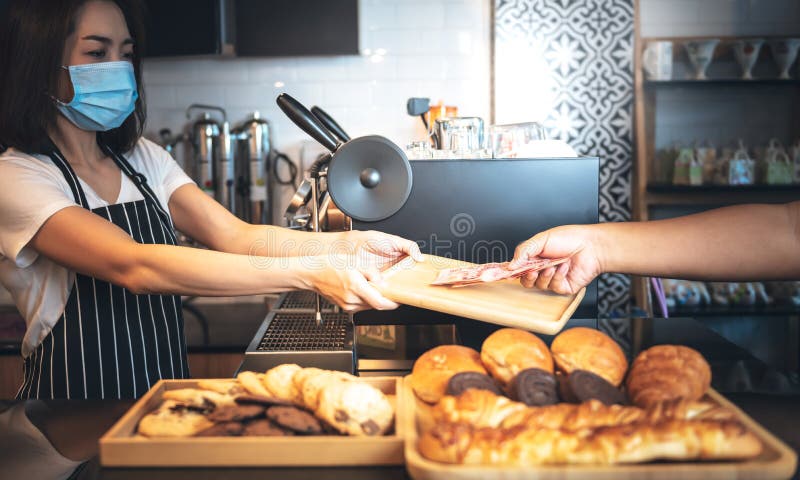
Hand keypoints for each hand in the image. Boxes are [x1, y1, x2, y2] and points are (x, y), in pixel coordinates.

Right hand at [309, 230, 423, 311]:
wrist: (311, 273)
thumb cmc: (330, 265)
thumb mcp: (355, 262)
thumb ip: (372, 272)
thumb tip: (383, 281)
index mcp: (356, 287)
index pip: (380, 302)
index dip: (393, 303)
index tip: (399, 300)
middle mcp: (351, 300)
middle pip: (376, 305)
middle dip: (386, 300)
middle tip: (392, 293)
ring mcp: (347, 305)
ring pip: (369, 306)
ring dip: (376, 300)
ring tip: (377, 289)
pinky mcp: (344, 307)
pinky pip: (360, 306)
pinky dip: (366, 300)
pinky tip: (365, 290)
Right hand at [509, 225, 601, 293]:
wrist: (591, 246)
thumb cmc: (570, 238)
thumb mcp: (541, 239)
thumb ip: (523, 251)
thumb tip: (511, 265)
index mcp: (535, 257)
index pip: (519, 267)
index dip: (513, 271)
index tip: (508, 271)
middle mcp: (543, 268)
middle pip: (526, 280)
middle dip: (528, 276)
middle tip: (532, 270)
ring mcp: (552, 278)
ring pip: (538, 285)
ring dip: (545, 275)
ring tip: (554, 265)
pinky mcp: (563, 287)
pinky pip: (553, 287)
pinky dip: (558, 277)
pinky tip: (564, 267)